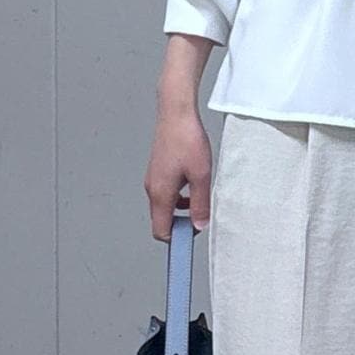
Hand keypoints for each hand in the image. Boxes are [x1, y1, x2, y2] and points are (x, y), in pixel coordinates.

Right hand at [146, 34, 214, 239]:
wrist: (175, 111)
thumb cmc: (187, 139)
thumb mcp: (201, 175)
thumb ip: (200, 203)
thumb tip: (200, 225)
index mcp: (160, 194)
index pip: (161, 232)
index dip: (176, 241)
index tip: (191, 243)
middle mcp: (152, 189)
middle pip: (163, 221)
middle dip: (181, 225)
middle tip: (202, 218)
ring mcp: (153, 179)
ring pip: (166, 206)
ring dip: (182, 210)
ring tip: (202, 199)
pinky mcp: (158, 171)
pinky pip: (167, 193)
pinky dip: (179, 197)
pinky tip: (195, 184)